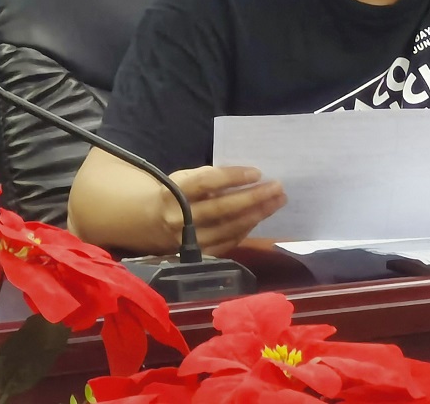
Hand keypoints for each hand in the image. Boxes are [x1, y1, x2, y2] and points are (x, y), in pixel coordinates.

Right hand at [161, 165, 286, 255]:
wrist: (152, 223)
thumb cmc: (176, 193)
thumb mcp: (185, 177)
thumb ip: (210, 177)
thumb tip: (247, 176)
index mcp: (174, 193)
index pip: (207, 182)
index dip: (233, 177)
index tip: (257, 173)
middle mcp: (180, 219)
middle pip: (222, 208)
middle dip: (254, 198)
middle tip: (278, 188)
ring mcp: (189, 241)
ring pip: (229, 227)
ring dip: (257, 214)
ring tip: (277, 201)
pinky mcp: (198, 255)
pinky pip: (228, 242)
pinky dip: (247, 228)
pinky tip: (260, 216)